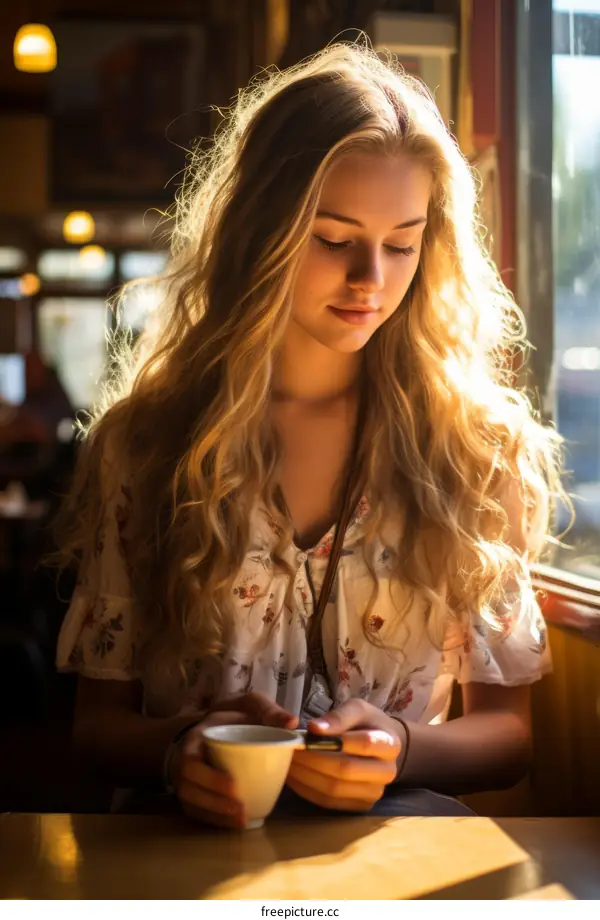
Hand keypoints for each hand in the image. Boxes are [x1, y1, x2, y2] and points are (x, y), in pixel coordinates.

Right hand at [172, 691, 297, 827]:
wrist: (217, 727)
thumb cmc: (235, 717)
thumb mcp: (251, 706)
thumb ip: (269, 711)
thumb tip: (292, 722)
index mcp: (196, 738)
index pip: (190, 760)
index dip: (208, 776)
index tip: (233, 784)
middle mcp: (186, 762)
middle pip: (188, 787)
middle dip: (213, 800)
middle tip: (240, 807)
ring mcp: (188, 780)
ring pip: (192, 803)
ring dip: (215, 814)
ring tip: (242, 819)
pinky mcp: (195, 795)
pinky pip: (198, 812)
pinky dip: (216, 820)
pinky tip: (237, 823)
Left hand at [287, 699, 402, 811]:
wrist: (379, 746)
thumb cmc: (366, 724)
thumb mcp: (357, 709)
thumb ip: (338, 716)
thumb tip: (314, 728)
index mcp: (390, 744)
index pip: (364, 743)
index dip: (336, 739)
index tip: (309, 732)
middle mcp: (387, 772)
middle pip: (346, 769)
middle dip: (313, 758)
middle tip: (292, 748)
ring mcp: (373, 793)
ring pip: (334, 789)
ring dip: (306, 776)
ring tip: (289, 761)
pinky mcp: (359, 806)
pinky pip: (328, 802)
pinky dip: (307, 789)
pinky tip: (295, 776)